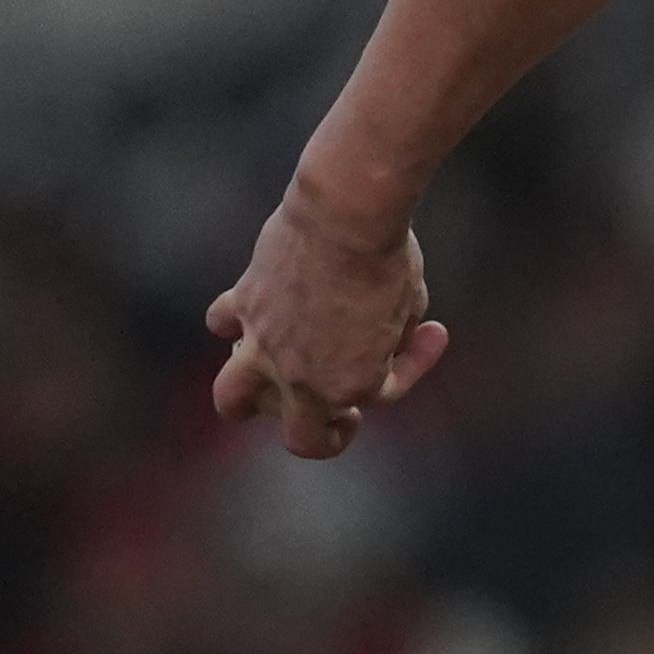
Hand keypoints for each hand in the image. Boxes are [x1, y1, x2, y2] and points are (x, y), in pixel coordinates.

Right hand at [207, 182, 448, 459]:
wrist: (344, 215)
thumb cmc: (389, 259)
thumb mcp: (410, 306)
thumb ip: (388, 338)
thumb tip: (373, 342)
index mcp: (354, 385)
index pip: (381, 398)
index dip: (410, 366)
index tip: (430, 333)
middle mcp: (304, 378)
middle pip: (300, 438)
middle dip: (319, 432)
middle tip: (340, 410)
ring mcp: (263, 347)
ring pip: (233, 400)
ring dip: (248, 402)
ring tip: (265, 386)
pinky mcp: (242, 307)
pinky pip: (222, 325)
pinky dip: (233, 322)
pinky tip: (248, 311)